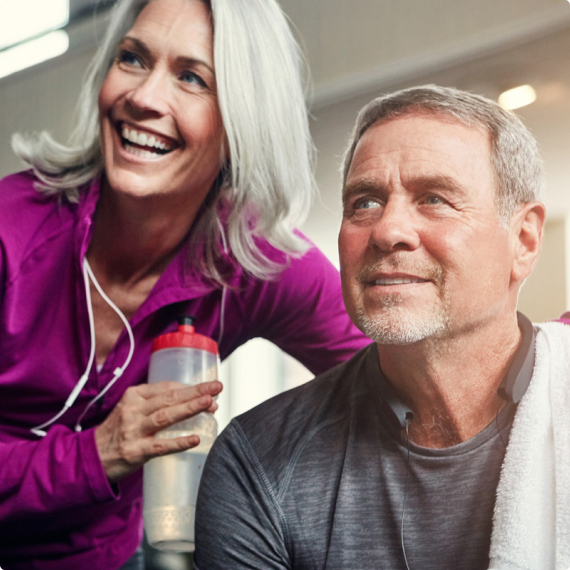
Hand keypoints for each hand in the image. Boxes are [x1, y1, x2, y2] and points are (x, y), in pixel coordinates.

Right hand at [94, 380, 222, 481]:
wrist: (91, 457)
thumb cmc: (120, 430)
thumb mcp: (133, 408)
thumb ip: (158, 403)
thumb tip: (197, 402)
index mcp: (134, 395)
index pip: (167, 387)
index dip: (190, 388)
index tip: (210, 389)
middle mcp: (133, 410)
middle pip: (169, 398)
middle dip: (196, 391)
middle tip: (217, 387)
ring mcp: (133, 431)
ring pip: (165, 417)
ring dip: (189, 409)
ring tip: (209, 404)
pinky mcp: (134, 452)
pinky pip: (160, 446)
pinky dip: (179, 442)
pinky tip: (195, 439)